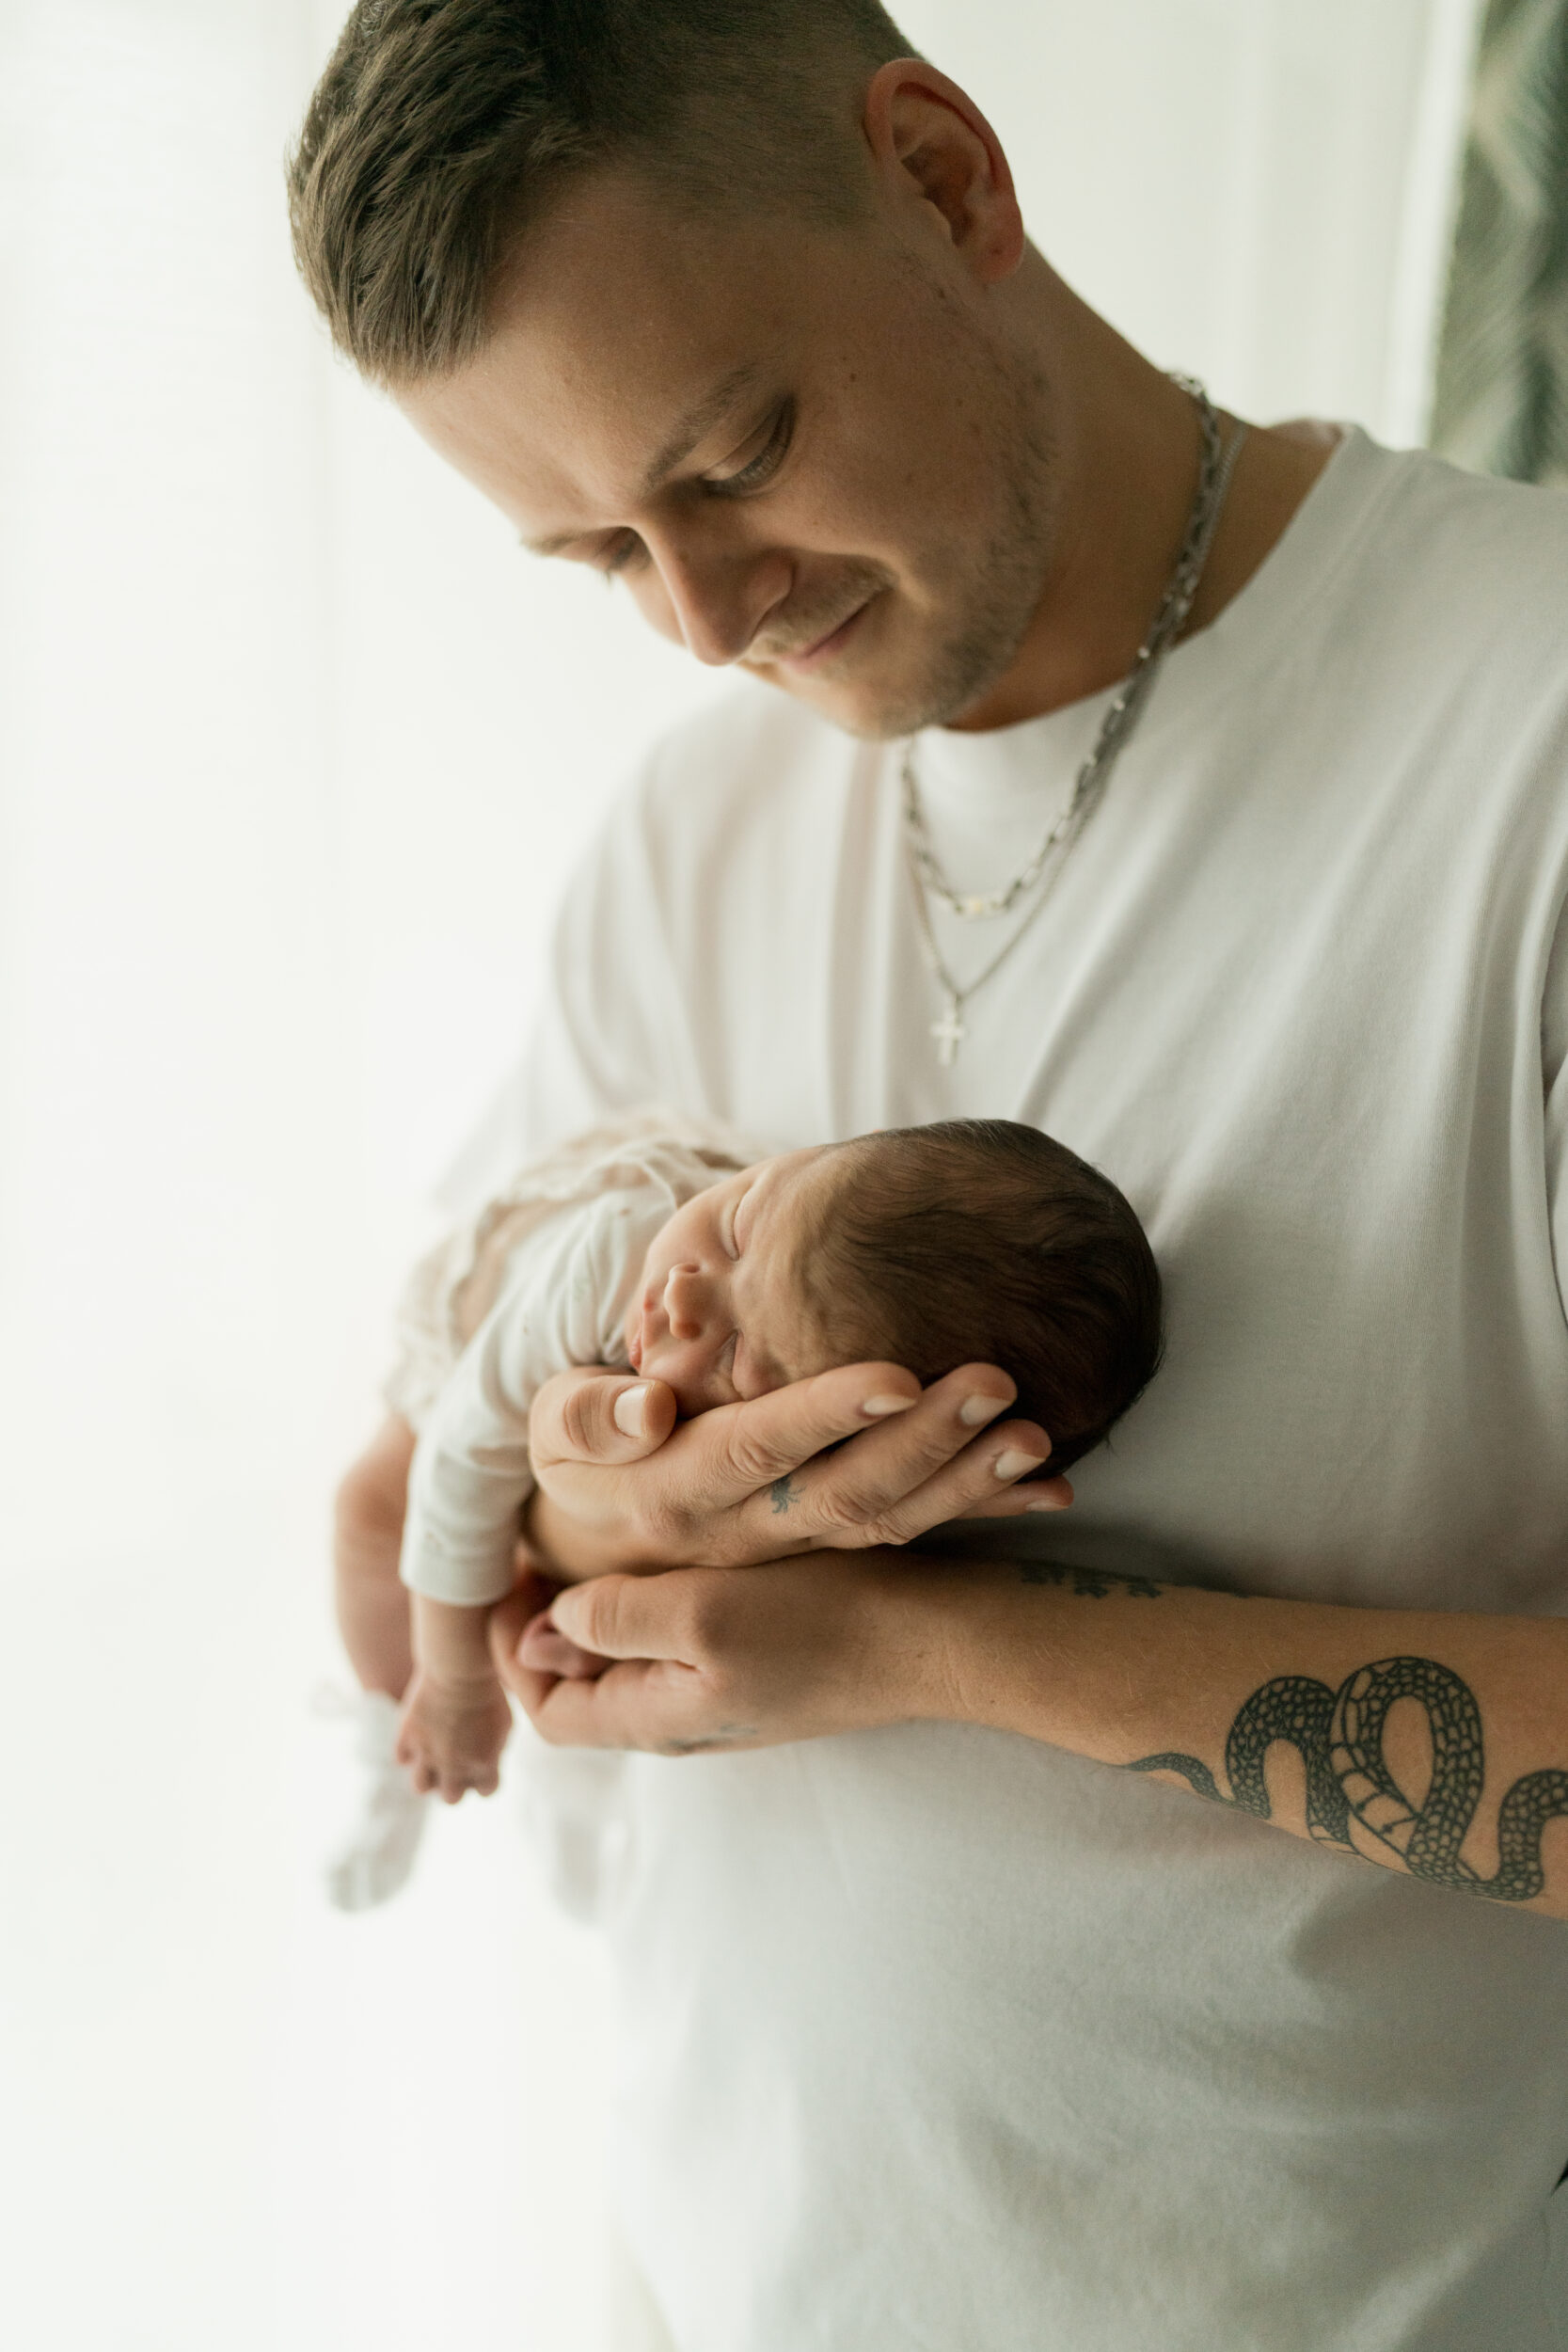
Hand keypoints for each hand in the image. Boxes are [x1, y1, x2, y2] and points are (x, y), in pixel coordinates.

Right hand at [395, 1666, 512, 1800]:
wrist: (460, 1667)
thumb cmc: (490, 1690)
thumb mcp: (506, 1723)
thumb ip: (497, 1749)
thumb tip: (490, 1761)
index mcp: (485, 1764)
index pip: (487, 1791)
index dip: (485, 1778)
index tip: (484, 1761)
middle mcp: (455, 1766)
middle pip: (451, 1798)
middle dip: (455, 1782)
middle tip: (457, 1761)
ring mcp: (428, 1753)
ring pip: (421, 1787)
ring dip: (428, 1775)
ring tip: (434, 1756)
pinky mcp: (407, 1736)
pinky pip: (402, 1759)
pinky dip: (409, 1752)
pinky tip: (420, 1735)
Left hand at [488, 1552, 943, 1753]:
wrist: (937, 1642)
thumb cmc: (820, 1623)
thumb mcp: (700, 1614)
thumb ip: (613, 1621)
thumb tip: (544, 1633)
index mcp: (657, 1719)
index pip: (549, 1715)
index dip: (508, 1658)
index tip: (501, 1585)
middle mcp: (688, 1722)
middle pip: (586, 1691)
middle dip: (550, 1634)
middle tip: (533, 1557)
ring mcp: (732, 1701)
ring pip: (636, 1666)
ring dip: (603, 1618)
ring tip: (588, 1549)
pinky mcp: (769, 1671)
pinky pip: (685, 1649)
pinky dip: (656, 1609)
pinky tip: (672, 1555)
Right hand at [525, 1358, 1071, 1579]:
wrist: (588, 1556)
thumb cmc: (574, 1464)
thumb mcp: (549, 1431)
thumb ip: (586, 1415)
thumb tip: (648, 1407)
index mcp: (678, 1491)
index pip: (758, 1448)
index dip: (825, 1413)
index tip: (895, 1371)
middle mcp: (744, 1533)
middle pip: (843, 1491)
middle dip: (924, 1441)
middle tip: (995, 1388)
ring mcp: (792, 1551)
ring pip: (888, 1522)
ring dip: (967, 1484)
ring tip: (1036, 1440)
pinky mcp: (825, 1551)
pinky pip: (908, 1534)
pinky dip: (978, 1511)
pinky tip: (1049, 1487)